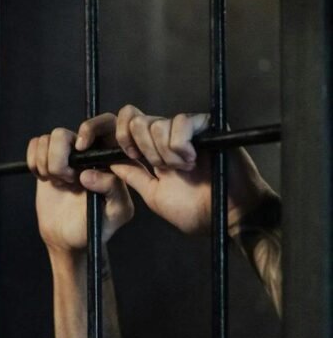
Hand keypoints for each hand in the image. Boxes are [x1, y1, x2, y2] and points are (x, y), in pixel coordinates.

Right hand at [27, 113, 133, 254]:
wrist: (68, 239)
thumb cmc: (96, 227)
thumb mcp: (115, 212)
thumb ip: (113, 190)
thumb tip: (88, 174)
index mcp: (110, 158)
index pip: (107, 123)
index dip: (90, 128)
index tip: (81, 148)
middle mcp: (88, 151)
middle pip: (65, 132)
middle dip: (60, 157)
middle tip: (68, 180)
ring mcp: (65, 154)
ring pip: (48, 138)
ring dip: (48, 164)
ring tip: (60, 183)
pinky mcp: (46, 159)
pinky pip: (35, 144)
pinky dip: (35, 162)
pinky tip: (46, 179)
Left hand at [101, 105, 273, 234]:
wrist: (228, 216)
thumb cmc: (196, 210)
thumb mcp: (154, 195)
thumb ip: (133, 176)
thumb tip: (109, 162)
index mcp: (150, 151)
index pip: (126, 124)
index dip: (120, 136)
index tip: (131, 156)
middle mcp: (166, 136)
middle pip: (136, 121)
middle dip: (144, 149)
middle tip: (164, 169)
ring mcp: (186, 129)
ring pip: (157, 124)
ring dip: (166, 154)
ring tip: (185, 169)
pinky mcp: (206, 124)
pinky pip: (181, 122)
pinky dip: (181, 146)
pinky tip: (194, 160)